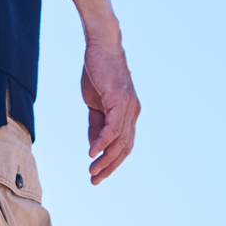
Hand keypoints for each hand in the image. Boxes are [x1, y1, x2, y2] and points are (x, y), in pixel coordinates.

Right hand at [83, 37, 139, 183]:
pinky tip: (93, 152)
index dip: (112, 161)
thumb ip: (97, 123)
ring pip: (120, 141)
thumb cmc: (98, 71)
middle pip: (125, 148)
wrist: (101, 45)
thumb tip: (95, 145)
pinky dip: (103, 142)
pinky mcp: (119, 100)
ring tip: (92, 171)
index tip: (98, 174)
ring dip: (106, 159)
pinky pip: (113, 127)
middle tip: (95, 180)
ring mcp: (128, 106)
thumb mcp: (96, 103)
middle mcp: (132, 112)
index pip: (124, 145)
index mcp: (128, 113)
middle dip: (110, 166)